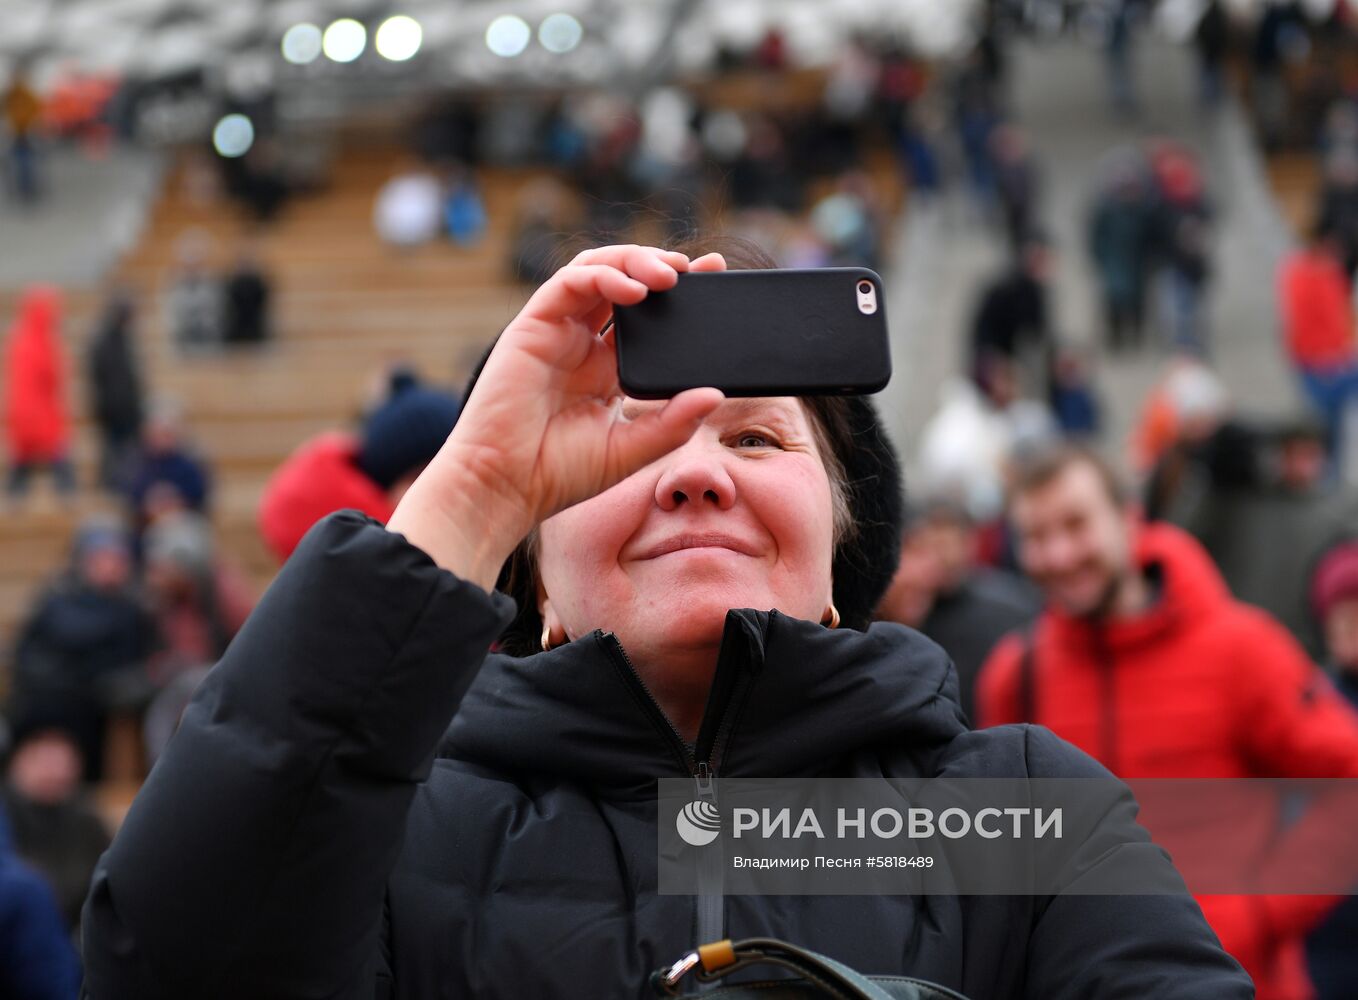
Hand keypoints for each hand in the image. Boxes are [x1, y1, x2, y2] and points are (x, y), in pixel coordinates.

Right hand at [388, 245, 726, 588]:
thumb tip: (715, 393)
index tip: (713, 277)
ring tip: (669, 273)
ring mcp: (556, 331)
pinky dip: (602, 276)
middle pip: (623, 282)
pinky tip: (633, 290)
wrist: (505, 486)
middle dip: (660, 266)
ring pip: (596, 269)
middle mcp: (581, 343)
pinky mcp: (532, 326)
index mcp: (605, 368)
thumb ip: (673, 423)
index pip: (646, 317)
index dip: (678, 293)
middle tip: (697, 268)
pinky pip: (568, 283)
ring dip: (634, 262)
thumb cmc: (558, 474)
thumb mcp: (631, 450)